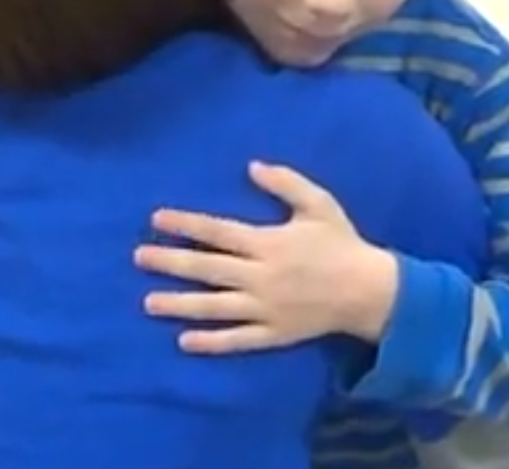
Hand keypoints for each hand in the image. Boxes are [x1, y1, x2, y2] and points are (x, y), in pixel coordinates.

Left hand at [133, 162, 398, 352]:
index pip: (217, 232)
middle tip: (138, 258)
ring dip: (180, 304)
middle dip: (170, 262)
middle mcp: (260, 276)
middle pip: (207, 268)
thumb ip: (285, 183)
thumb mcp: (318, 204)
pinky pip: (238, 340)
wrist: (370, 291)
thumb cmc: (341, 243)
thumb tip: (252, 165)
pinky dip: (211, 342)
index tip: (156, 219)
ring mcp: (265, 308)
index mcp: (268, 243)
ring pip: (214, 307)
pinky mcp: (273, 333)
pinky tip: (185, 342)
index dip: (185, 225)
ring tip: (149, 302)